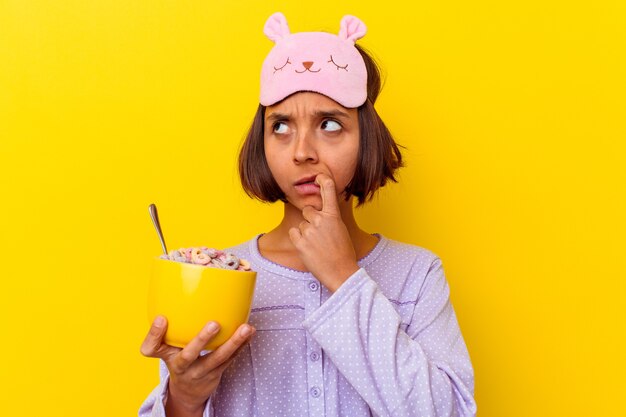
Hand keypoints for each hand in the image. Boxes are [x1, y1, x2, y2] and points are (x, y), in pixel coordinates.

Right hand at [140, 316, 254, 414]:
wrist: (187, 392)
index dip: (154, 334)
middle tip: (214, 324)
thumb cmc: (178, 360)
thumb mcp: (165, 349)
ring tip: (246, 328)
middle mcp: (182, 366)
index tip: (161, 318)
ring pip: (218, 358)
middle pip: (189, 355)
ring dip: (233, 342)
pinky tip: (250, 333)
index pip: (152, 349)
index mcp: (166, 356)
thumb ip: (165, 330)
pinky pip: (231, 359)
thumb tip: (174, 302)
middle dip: (201, 340)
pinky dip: (242, 345)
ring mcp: (201, 372)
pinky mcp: (217, 373)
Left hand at [288, 173, 359, 291]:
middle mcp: (321, 220)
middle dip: (310, 220)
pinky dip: (298, 240)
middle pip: (307, 210)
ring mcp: (310, 231)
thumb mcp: (341, 229)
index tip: (318, 176)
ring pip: (301, 224)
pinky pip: (294, 233)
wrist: (341, 273)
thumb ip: (330, 218)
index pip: (328, 190)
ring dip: (305, 233)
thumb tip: (321, 211)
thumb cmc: (343, 252)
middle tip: (320, 235)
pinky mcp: (300, 242)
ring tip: (316, 245)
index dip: (322, 180)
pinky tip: (308, 248)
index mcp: (334, 216)